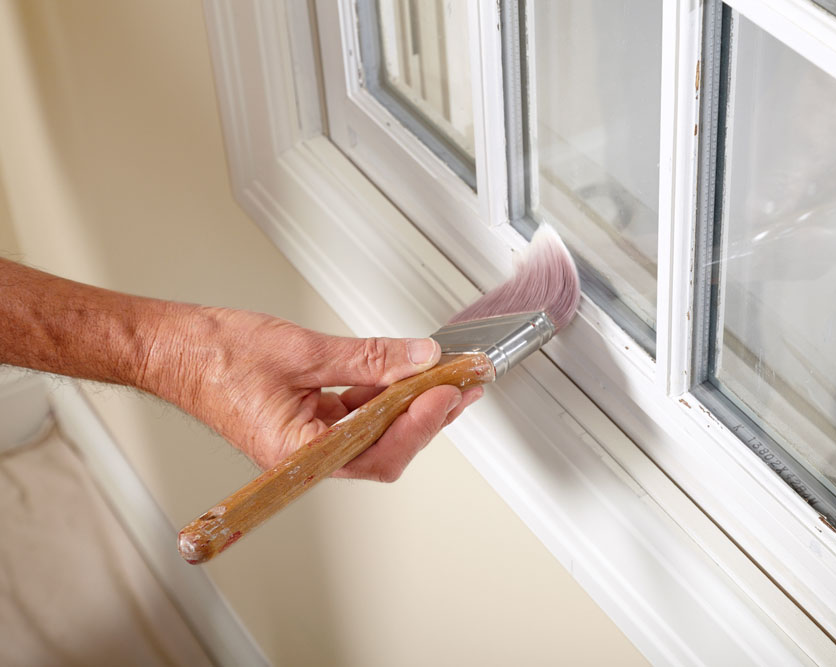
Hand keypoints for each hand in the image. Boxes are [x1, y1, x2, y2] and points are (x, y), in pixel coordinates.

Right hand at [145, 307, 482, 480]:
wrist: (171, 348)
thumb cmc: (212, 357)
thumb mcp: (303, 350)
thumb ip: (367, 357)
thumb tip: (418, 359)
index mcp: (298, 452)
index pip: (376, 452)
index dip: (420, 424)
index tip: (447, 391)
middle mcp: (305, 454)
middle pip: (383, 446)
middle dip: (427, 415)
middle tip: (461, 384)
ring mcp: (308, 437)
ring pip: (374, 428)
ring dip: (409, 402)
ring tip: (444, 375)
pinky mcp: (307, 418)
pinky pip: (355, 410)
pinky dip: (382, 391)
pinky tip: (404, 372)